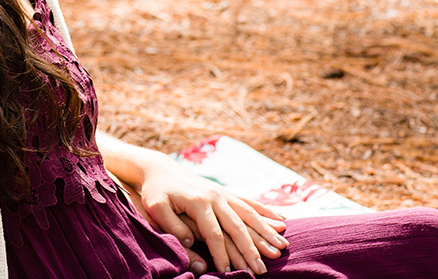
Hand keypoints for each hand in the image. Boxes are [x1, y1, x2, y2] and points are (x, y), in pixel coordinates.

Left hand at [135, 154, 287, 273]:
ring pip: (249, 214)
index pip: (214, 234)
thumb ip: (173, 226)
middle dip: (251, 249)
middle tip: (262, 269)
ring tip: (282, 248)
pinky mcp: (225, 193)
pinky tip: (282, 221)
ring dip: (266, 231)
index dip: (222, 255)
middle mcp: (214, 197)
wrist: (160, 168)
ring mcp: (222, 194)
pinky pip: (249, 203)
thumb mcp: (156, 207)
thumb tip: (191, 244)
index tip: (229, 273)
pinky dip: (266, 212)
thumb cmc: (155, 191)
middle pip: (237, 226)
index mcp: (198, 202)